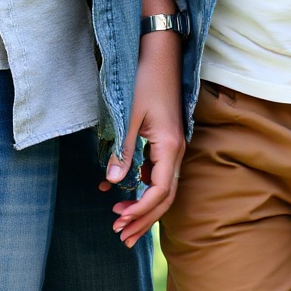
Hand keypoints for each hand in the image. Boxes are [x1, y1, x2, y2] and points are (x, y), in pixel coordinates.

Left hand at [108, 33, 185, 246]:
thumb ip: (123, 151)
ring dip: (142, 206)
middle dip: (143, 218)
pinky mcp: (165, 140)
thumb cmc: (145, 81)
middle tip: (121, 236)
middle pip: (165, 196)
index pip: (159, 191)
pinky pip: (155, 171)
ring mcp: (172, 146)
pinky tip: (116, 189)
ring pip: (161, 186)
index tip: (119, 221)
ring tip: (119, 221)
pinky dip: (138, 185)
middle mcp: (176, 150)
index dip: (140, 211)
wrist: (160, 54)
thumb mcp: (130, 116)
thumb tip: (114, 184)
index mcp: (169, 147)